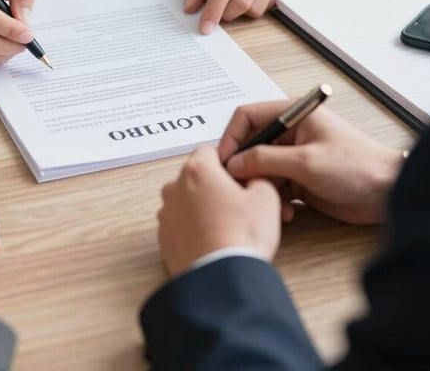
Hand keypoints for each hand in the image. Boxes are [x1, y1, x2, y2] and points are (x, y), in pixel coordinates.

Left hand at [157, 145, 280, 276]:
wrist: (220, 279)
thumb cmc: (240, 238)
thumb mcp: (266, 198)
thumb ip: (258, 177)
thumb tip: (251, 179)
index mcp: (197, 170)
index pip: (209, 150)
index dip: (227, 161)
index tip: (239, 175)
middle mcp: (174, 188)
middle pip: (197, 176)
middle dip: (215, 186)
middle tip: (239, 204)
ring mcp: (166, 214)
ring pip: (188, 201)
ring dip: (204, 208)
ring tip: (228, 227)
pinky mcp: (163, 238)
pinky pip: (181, 225)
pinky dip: (194, 229)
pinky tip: (214, 241)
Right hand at [221, 100, 403, 224]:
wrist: (389, 194)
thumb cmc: (359, 167)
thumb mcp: (306, 162)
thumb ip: (265, 159)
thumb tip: (233, 163)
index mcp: (294, 115)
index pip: (247, 117)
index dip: (231, 137)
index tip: (223, 161)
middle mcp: (290, 133)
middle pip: (249, 145)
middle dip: (243, 168)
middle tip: (239, 187)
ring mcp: (293, 157)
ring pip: (258, 169)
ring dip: (260, 188)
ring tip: (270, 203)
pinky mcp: (298, 179)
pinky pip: (272, 187)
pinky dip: (273, 200)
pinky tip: (286, 212)